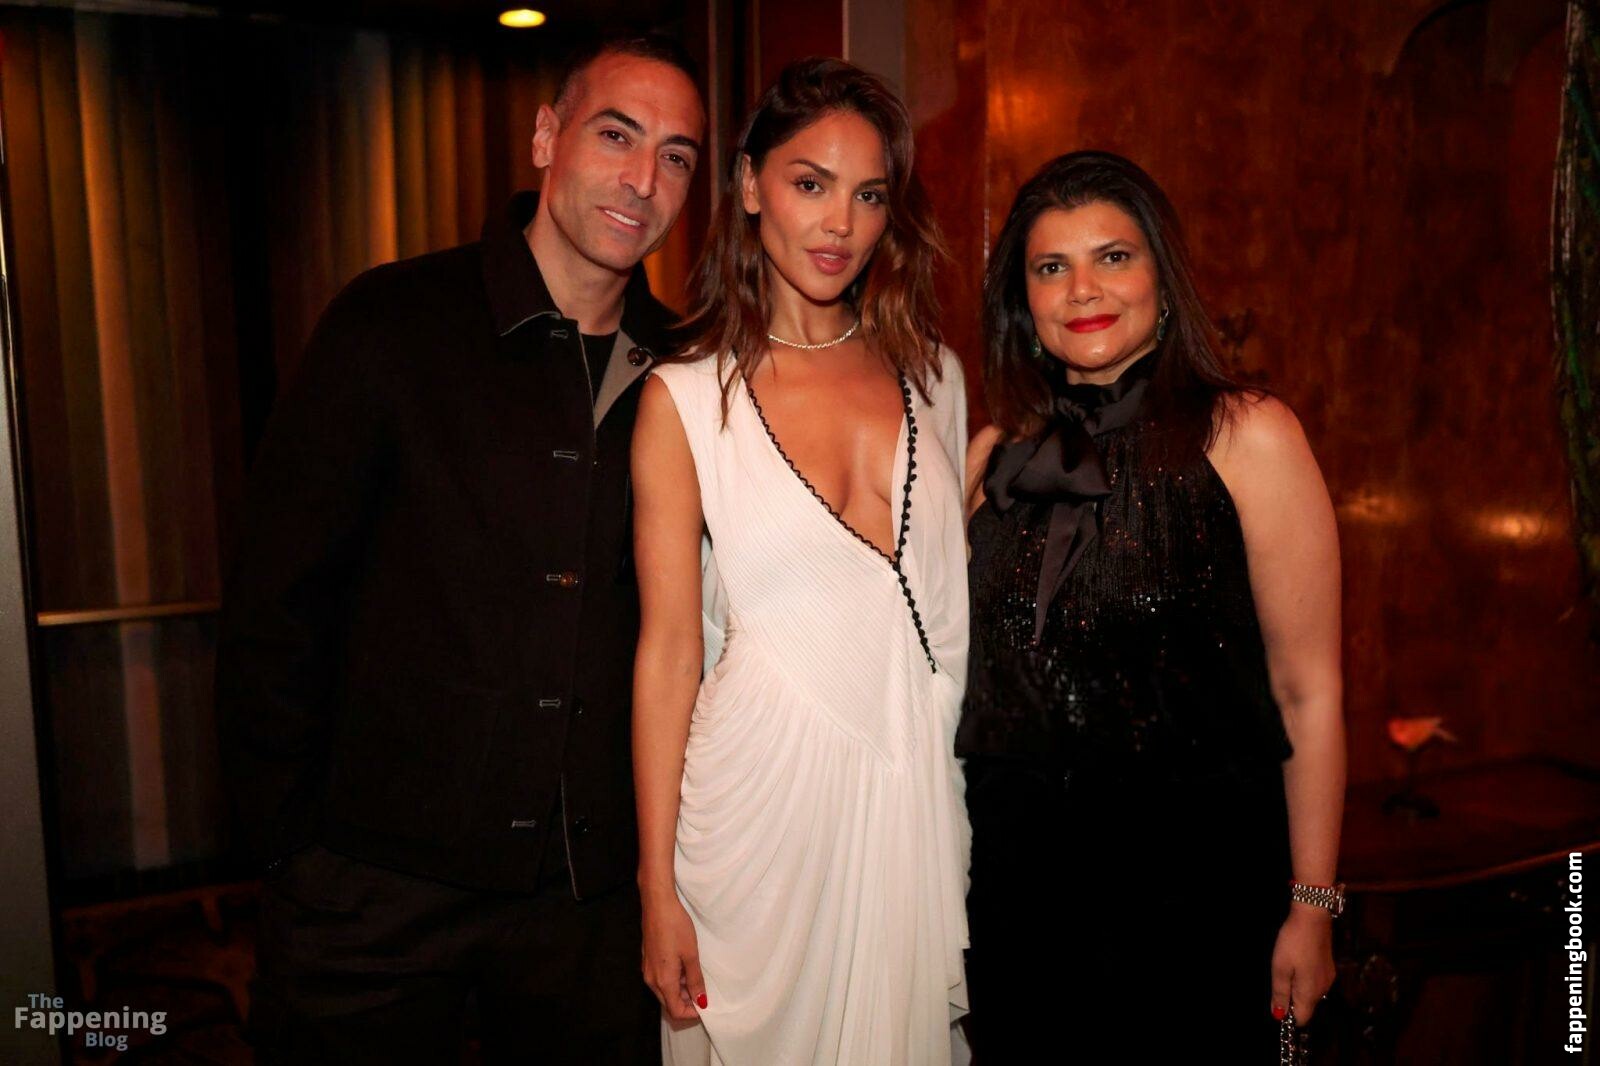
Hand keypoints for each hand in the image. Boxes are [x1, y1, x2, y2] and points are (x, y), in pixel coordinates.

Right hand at [641, 890, 706, 1021]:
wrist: (657, 904)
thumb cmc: (675, 927)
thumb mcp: (691, 954)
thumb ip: (695, 980)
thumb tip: (701, 1001)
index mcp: (663, 981)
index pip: (675, 1011)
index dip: (691, 1013)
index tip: (705, 1006)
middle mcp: (651, 980)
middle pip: (669, 1003)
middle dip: (687, 1003)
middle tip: (704, 992)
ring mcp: (647, 970)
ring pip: (665, 991)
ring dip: (681, 991)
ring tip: (696, 976)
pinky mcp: (647, 961)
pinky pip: (661, 980)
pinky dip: (674, 980)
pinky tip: (685, 966)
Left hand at [1270, 904, 1335, 1023]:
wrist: (1313, 917)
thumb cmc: (1293, 943)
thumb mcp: (1280, 968)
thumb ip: (1280, 993)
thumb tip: (1279, 1016)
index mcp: (1311, 993)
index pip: (1302, 1019)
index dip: (1288, 1015)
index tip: (1278, 998)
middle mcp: (1323, 990)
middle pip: (1307, 1007)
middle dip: (1292, 1000)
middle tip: (1280, 977)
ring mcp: (1328, 979)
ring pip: (1312, 995)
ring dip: (1298, 989)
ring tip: (1288, 967)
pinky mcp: (1330, 968)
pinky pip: (1316, 983)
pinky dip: (1305, 980)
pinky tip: (1298, 963)